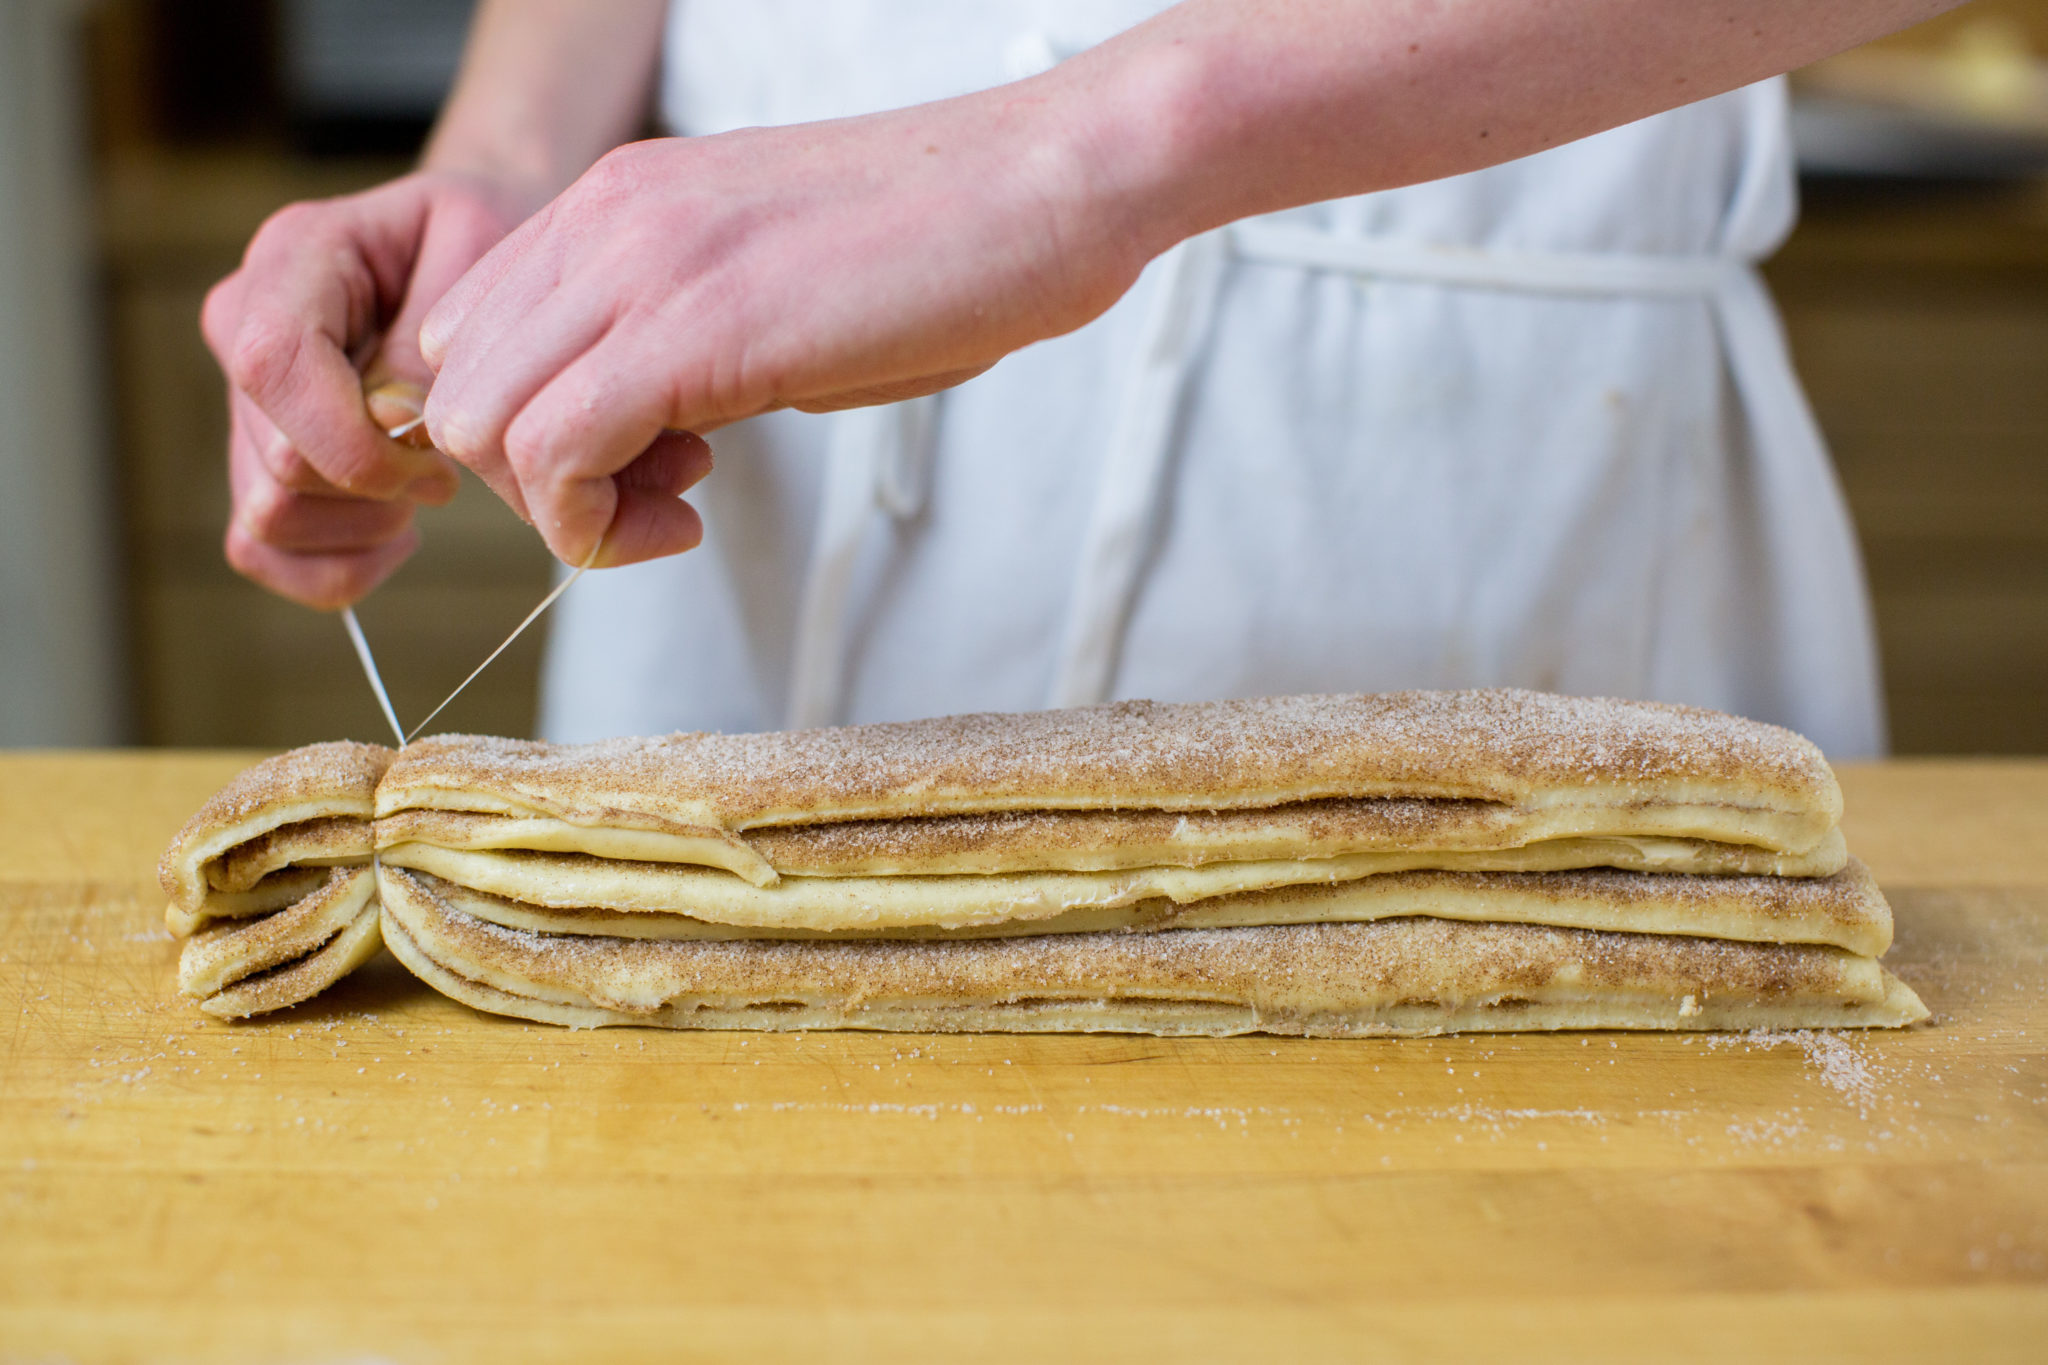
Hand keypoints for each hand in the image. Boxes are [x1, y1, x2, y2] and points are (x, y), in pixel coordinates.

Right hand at [201, 171, 533, 607]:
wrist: (475, 247)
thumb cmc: (484, 242)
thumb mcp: (481, 253)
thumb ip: (433, 341)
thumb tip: (392, 424)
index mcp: (292, 258)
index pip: (274, 366)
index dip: (355, 441)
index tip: (439, 463)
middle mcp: (244, 327)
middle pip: (280, 463)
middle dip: (379, 491)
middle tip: (447, 472)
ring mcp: (244, 399)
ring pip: (268, 517)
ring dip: (363, 529)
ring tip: (424, 488)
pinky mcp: (257, 459)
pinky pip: (261, 551)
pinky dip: (336, 567)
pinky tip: (396, 535)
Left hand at [418, 85, 1156, 566]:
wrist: (1049, 186)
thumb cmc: (949, 243)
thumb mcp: (776, 280)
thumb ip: (689, 338)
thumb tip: (659, 428)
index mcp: (622, 201)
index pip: (476, 333)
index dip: (531, 428)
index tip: (634, 464)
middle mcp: (606, 220)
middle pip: (455, 385)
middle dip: (529, 480)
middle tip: (646, 502)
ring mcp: (640, 265)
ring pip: (479, 424)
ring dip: (559, 507)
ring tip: (670, 513)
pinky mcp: (692, 331)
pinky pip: (554, 454)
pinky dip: (594, 523)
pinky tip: (683, 522)